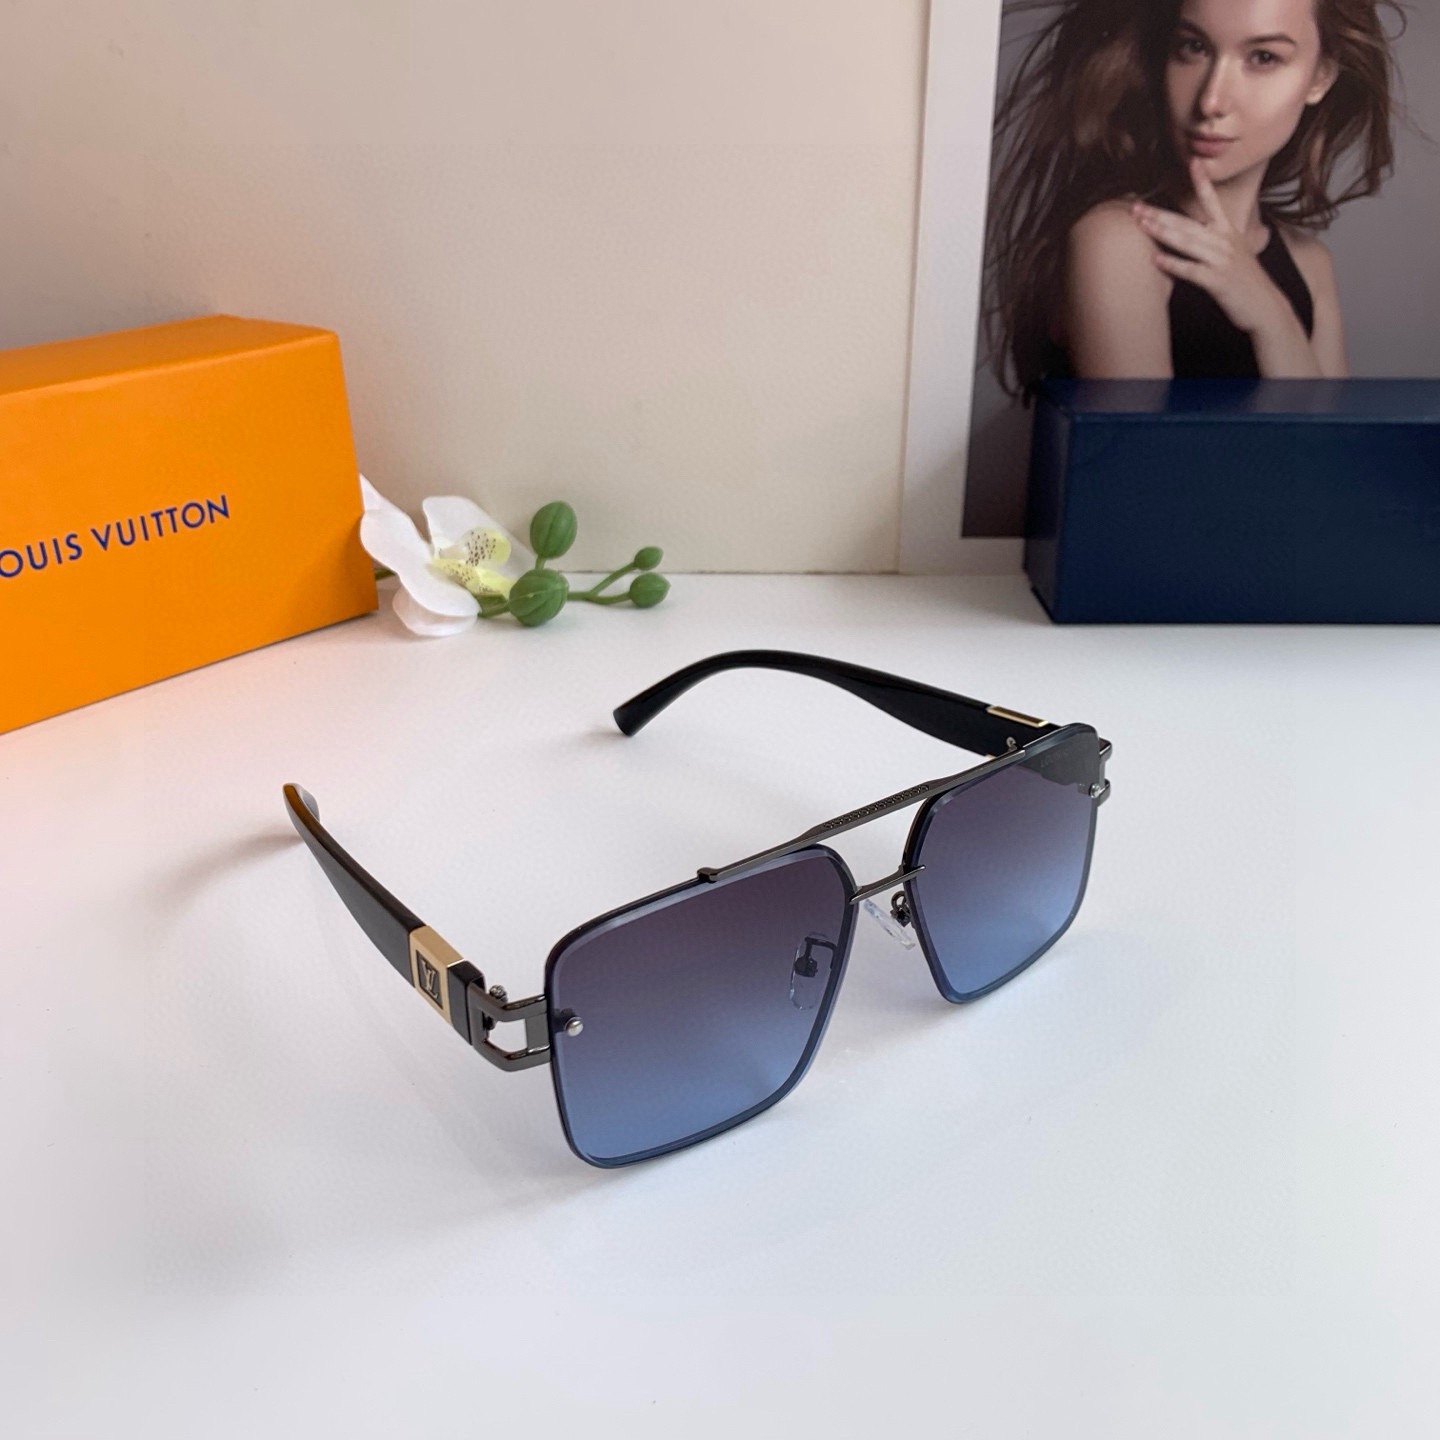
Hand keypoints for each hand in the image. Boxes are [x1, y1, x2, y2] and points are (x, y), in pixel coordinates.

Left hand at [1131, 159, 1294, 338]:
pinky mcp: (1219, 281)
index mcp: (1228, 233)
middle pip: (1187, 223)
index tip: (1193, 162)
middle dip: (1160, 214)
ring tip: (1141, 225)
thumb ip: (1213, 242)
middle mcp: (1225, 241)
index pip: (1212, 202)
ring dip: (1162, 233)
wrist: (1266, 308)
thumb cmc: (1244, 284)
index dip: (1202, 182)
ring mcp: (1222, 260)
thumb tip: (1190, 235)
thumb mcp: (1233, 255)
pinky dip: (1174, 264)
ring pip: (1188, 242)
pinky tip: (1156, 260)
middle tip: (1136, 207)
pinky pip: (1192, 270)